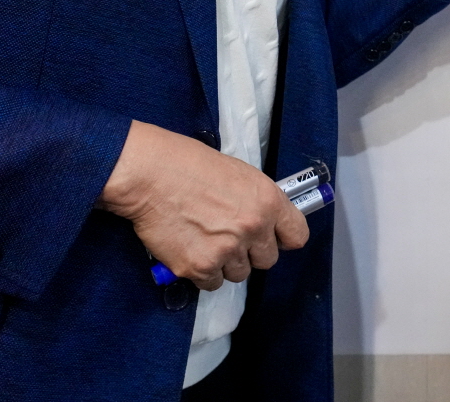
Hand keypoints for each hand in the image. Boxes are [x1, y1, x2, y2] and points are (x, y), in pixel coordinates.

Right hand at [98, 121, 307, 289]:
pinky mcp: (198, 267)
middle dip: (251, 253)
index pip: (297, 236)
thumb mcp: (240, 175)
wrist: (152, 174)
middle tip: (230, 238)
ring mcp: (226, 251)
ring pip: (238, 274)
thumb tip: (266, 221)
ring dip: (225, 264)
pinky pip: (211, 283)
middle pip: (267, 261)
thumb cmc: (192, 165)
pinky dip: (202, 272)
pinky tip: (191, 251)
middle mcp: (253, 229)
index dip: (283, 238)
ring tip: (205, 241)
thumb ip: (258, 201)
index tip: (273, 238)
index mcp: (268, 201)